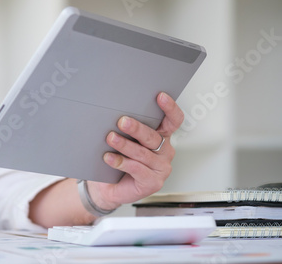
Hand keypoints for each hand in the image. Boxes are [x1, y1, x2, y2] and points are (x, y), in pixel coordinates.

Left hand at [88, 92, 183, 210]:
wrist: (109, 186)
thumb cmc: (118, 159)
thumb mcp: (124, 140)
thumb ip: (127, 129)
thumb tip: (116, 113)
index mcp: (162, 137)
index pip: (173, 121)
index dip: (169, 108)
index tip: (160, 96)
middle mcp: (164, 152)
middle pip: (153, 137)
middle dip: (137, 128)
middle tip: (122, 121)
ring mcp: (161, 168)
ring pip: (142, 153)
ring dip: (125, 145)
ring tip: (111, 138)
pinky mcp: (152, 182)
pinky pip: (136, 169)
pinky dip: (121, 162)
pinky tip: (109, 157)